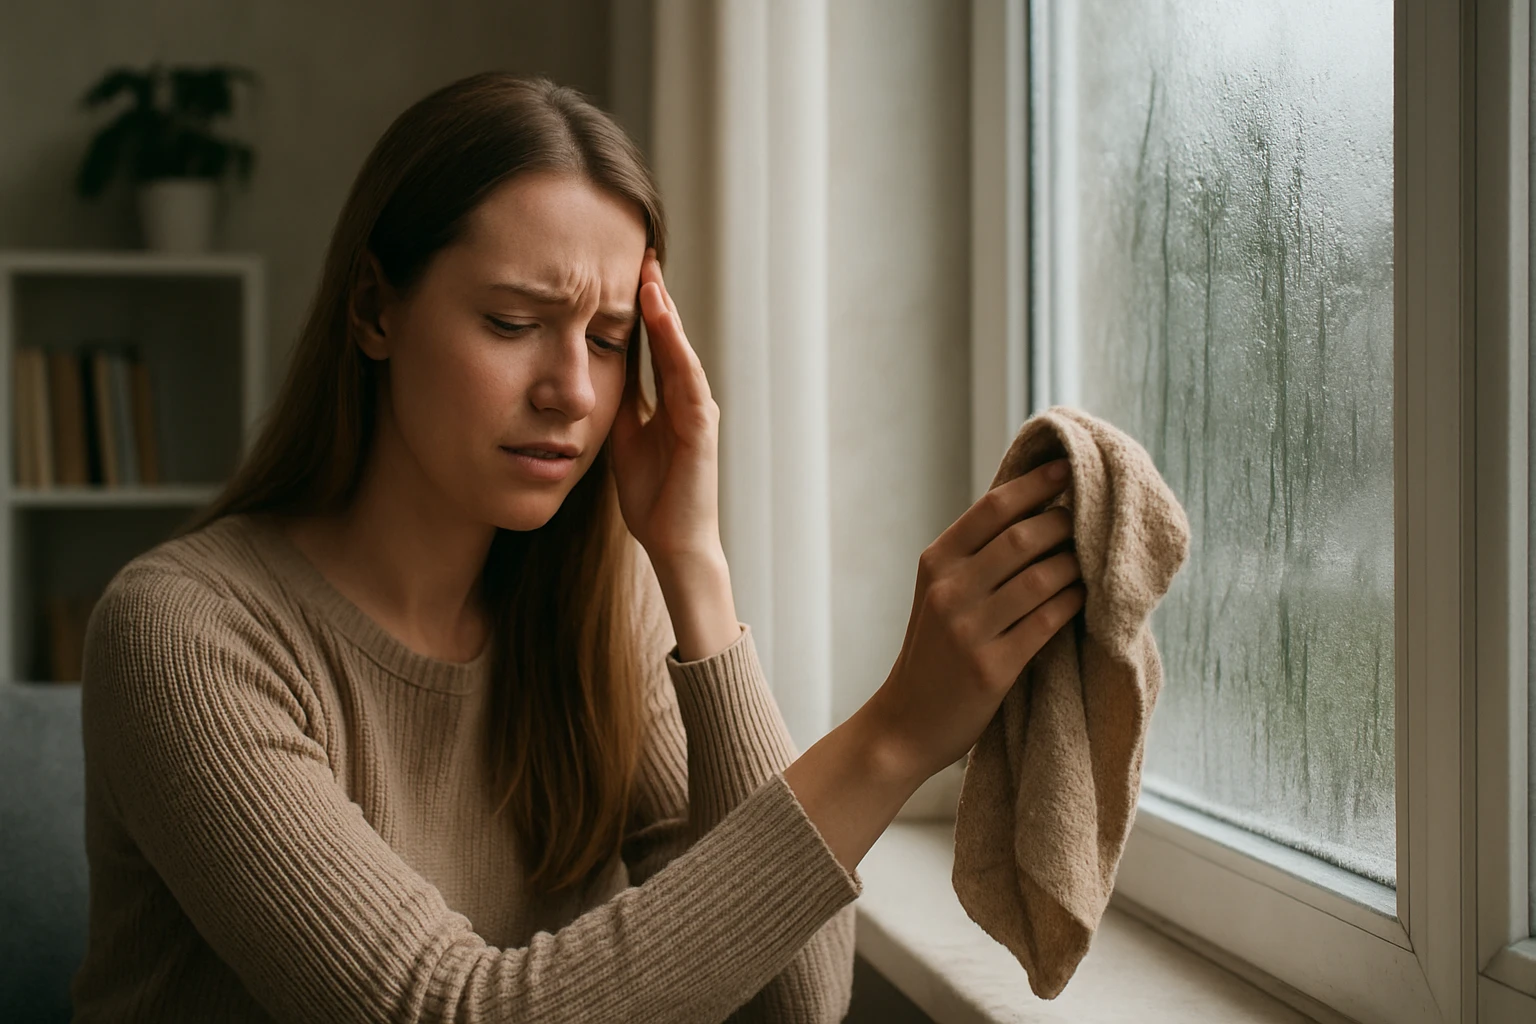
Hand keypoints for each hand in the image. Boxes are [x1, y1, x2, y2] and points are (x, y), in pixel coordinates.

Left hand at [610, 249, 723, 565]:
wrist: (673, 542)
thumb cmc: (652, 497)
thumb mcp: (623, 439)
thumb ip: (618, 404)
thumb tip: (595, 370)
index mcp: (669, 400)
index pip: (655, 343)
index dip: (642, 308)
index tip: (626, 269)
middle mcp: (688, 398)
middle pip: (670, 337)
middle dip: (656, 296)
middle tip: (643, 253)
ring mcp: (698, 410)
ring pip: (680, 350)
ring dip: (665, 314)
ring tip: (649, 277)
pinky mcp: (702, 427)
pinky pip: (687, 379)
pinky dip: (676, 347)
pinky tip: (662, 321)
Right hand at [865, 461, 1085, 783]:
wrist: (906, 723)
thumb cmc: (933, 653)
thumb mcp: (939, 593)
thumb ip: (976, 557)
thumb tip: (1035, 509)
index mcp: (935, 562)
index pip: (992, 508)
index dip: (1036, 484)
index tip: (1069, 468)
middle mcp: (948, 590)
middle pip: (1022, 537)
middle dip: (1065, 524)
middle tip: (1091, 521)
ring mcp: (968, 629)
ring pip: (1041, 577)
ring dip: (1077, 565)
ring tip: (1094, 561)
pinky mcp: (991, 668)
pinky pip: (1047, 622)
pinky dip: (1074, 604)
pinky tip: (1087, 599)